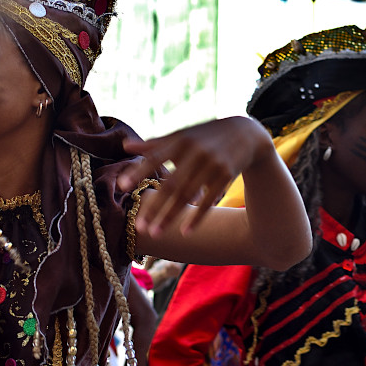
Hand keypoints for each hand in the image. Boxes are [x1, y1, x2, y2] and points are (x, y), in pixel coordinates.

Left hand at [117, 117, 268, 235]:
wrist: (245, 132)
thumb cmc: (205, 135)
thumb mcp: (181, 135)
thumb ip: (154, 144)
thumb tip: (125, 146)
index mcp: (180, 140)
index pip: (154, 157)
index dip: (138, 172)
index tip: (121, 186)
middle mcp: (195, 152)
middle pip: (171, 184)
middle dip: (155, 207)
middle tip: (139, 226)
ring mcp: (212, 164)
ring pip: (188, 196)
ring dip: (170, 216)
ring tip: (155, 233)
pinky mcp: (226, 175)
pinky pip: (209, 200)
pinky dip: (196, 217)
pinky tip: (184, 232)